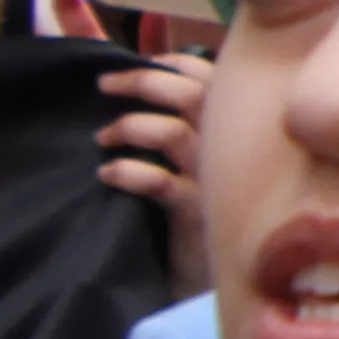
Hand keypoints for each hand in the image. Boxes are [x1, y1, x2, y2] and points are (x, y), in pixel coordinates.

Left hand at [96, 51, 213, 299]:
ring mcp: (217, 178)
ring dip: (130, 126)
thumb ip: (186, 120)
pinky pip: (159, 182)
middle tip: (104, 86)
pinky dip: (128, 172)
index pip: (210, 74)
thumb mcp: (205, 159)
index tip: (142, 62)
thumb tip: (139, 80)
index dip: (173, 62)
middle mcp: (233, 144)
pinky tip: (107, 174)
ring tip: (101, 137)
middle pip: (192, 93)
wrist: (223, 275)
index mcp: (237, 124)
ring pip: (173, 131)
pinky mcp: (198, 212)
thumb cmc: (209, 209)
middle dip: (143, 81)